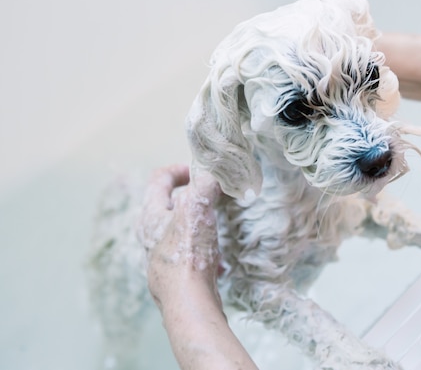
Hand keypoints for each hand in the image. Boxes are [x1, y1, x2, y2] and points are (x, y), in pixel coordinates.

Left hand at [136, 164, 222, 308]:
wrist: (189, 302)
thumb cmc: (188, 254)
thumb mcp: (198, 208)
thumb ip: (206, 183)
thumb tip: (215, 170)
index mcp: (151, 215)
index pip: (158, 180)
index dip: (179, 170)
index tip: (199, 172)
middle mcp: (150, 236)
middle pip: (166, 206)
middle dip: (190, 198)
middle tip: (210, 197)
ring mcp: (160, 259)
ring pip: (178, 233)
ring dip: (198, 226)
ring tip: (216, 228)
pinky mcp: (173, 278)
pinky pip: (189, 257)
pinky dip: (205, 253)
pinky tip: (219, 263)